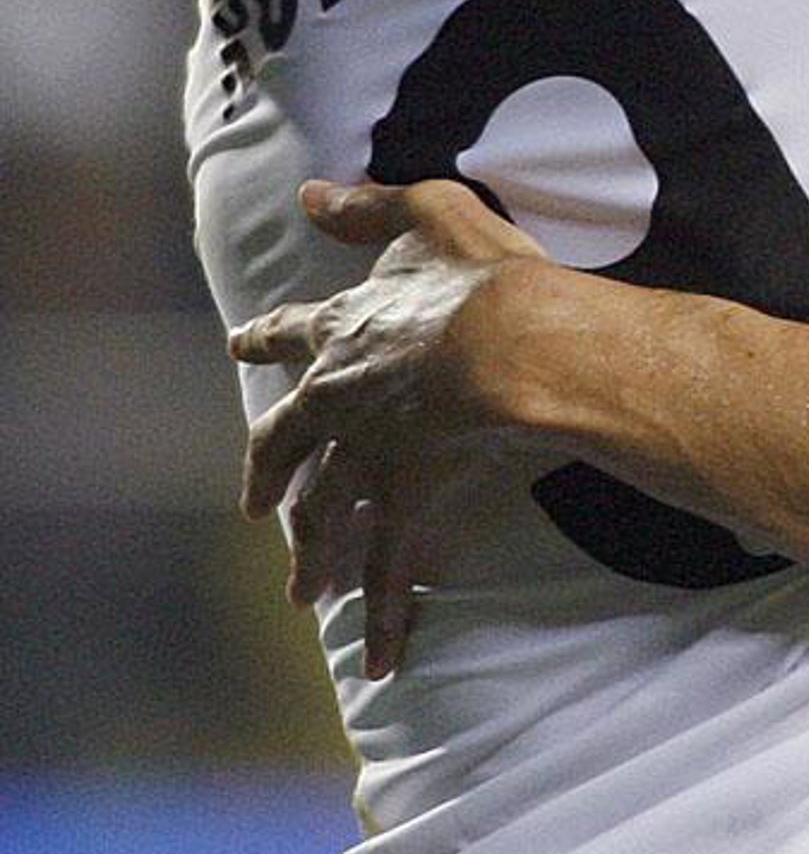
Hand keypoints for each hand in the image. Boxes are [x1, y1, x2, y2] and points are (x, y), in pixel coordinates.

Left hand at [230, 178, 545, 675]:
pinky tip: (383, 660)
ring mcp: (370, 462)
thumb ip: (371, 207)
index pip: (295, 337)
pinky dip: (387, 620)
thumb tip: (313, 194)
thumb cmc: (488, 279)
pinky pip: (392, 576)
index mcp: (347, 334)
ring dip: (317, 560)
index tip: (240, 347)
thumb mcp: (429, 215)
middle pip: (291, 446)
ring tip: (308, 595)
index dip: (267, 341)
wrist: (523, 346)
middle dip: (273, 476)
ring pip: (329, 520)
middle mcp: (342, 404)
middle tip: (257, 505)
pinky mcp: (409, 510)